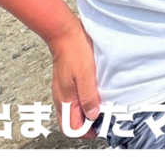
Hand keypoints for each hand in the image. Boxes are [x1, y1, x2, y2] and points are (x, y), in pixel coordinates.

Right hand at [48, 19, 100, 138]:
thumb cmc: (76, 51)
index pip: (73, 128)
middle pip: (70, 123)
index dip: (87, 132)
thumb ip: (88, 96)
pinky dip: (81, 105)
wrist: (64, 34)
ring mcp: (62, 91)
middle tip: (102, 122)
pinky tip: (92, 98)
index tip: (101, 128)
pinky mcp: (65, 83)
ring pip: (71, 113)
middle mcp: (62, 98)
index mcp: (66, 99)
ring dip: (83, 116)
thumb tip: (93, 116)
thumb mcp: (86, 73)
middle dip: (85, 127)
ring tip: (100, 110)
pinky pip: (71, 101)